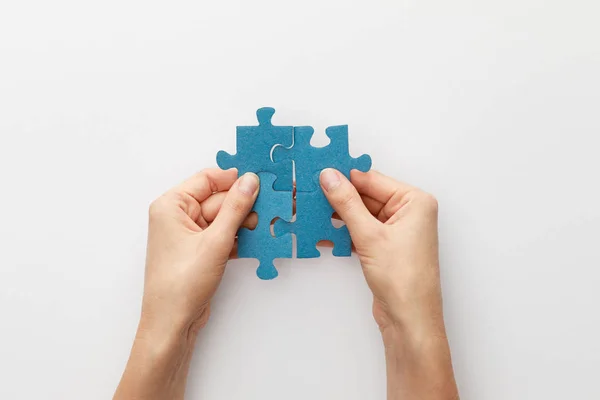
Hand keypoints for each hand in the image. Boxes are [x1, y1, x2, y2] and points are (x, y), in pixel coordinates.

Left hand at [115, 169, 258, 399]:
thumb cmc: (182, 284)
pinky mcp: (200, 250)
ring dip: (244, 222)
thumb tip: (250, 181)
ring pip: (224, 218)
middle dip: (243, 204)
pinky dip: (239, 237)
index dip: (234, 179)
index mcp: (171, 205)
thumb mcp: (215, 241)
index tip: (260, 180)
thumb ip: (235, 208)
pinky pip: (223, 234)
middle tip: (271, 206)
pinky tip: (257, 241)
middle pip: (218, 199)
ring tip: (266, 226)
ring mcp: (189, 234)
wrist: (172, 323)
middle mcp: (178, 216)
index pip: (207, 179)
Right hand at [320, 168, 457, 399]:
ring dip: (337, 216)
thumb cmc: (403, 278)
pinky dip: (343, 232)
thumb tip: (329, 176)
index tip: (317, 173)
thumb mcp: (370, 235)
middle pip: (365, 196)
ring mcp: (396, 230)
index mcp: (415, 201)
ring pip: (360, 214)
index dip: (343, 177)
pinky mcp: (385, 246)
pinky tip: (321, 232)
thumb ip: (347, 203)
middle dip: (337, 197)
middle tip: (307, 193)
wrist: (409, 319)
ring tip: (309, 211)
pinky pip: (360, 230)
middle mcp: (408, 212)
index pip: (372, 180)